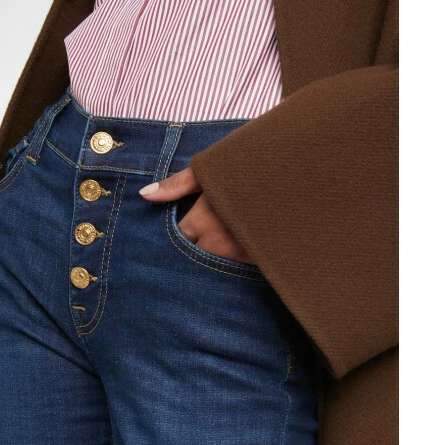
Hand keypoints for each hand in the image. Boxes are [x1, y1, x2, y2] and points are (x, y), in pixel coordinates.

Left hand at [139, 167, 253, 264]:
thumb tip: (145, 195)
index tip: (187, 227)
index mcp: (203, 219)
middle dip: (195, 250)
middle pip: (195, 257)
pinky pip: (240, 272)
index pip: (179, 238)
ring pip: (216, 266)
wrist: (304, 177)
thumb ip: (178, 183)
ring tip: (221, 243)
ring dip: (215, 257)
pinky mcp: (262, 262)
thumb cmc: (254, 168)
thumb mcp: (213, 169)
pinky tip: (240, 251)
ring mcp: (241, 255)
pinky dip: (236, 264)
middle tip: (203, 239)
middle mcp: (218, 242)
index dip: (180, 233)